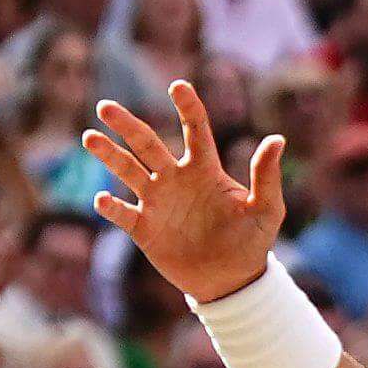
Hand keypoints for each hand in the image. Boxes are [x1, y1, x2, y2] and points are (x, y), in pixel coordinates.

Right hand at [79, 81, 285, 304]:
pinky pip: (123, 214)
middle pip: (147, 144)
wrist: (230, 281)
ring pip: (127, 171)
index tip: (177, 86)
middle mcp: (175, 179)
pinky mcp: (145, 229)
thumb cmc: (251, 242)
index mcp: (204, 169)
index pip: (194, 129)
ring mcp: (157, 202)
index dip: (187, 106)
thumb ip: (266, 176)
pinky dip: (111, 207)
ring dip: (109, 155)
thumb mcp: (266, 210)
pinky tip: (102, 199)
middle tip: (106, 108)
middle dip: (127, 125)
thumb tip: (277, 139)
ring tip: (89, 137)